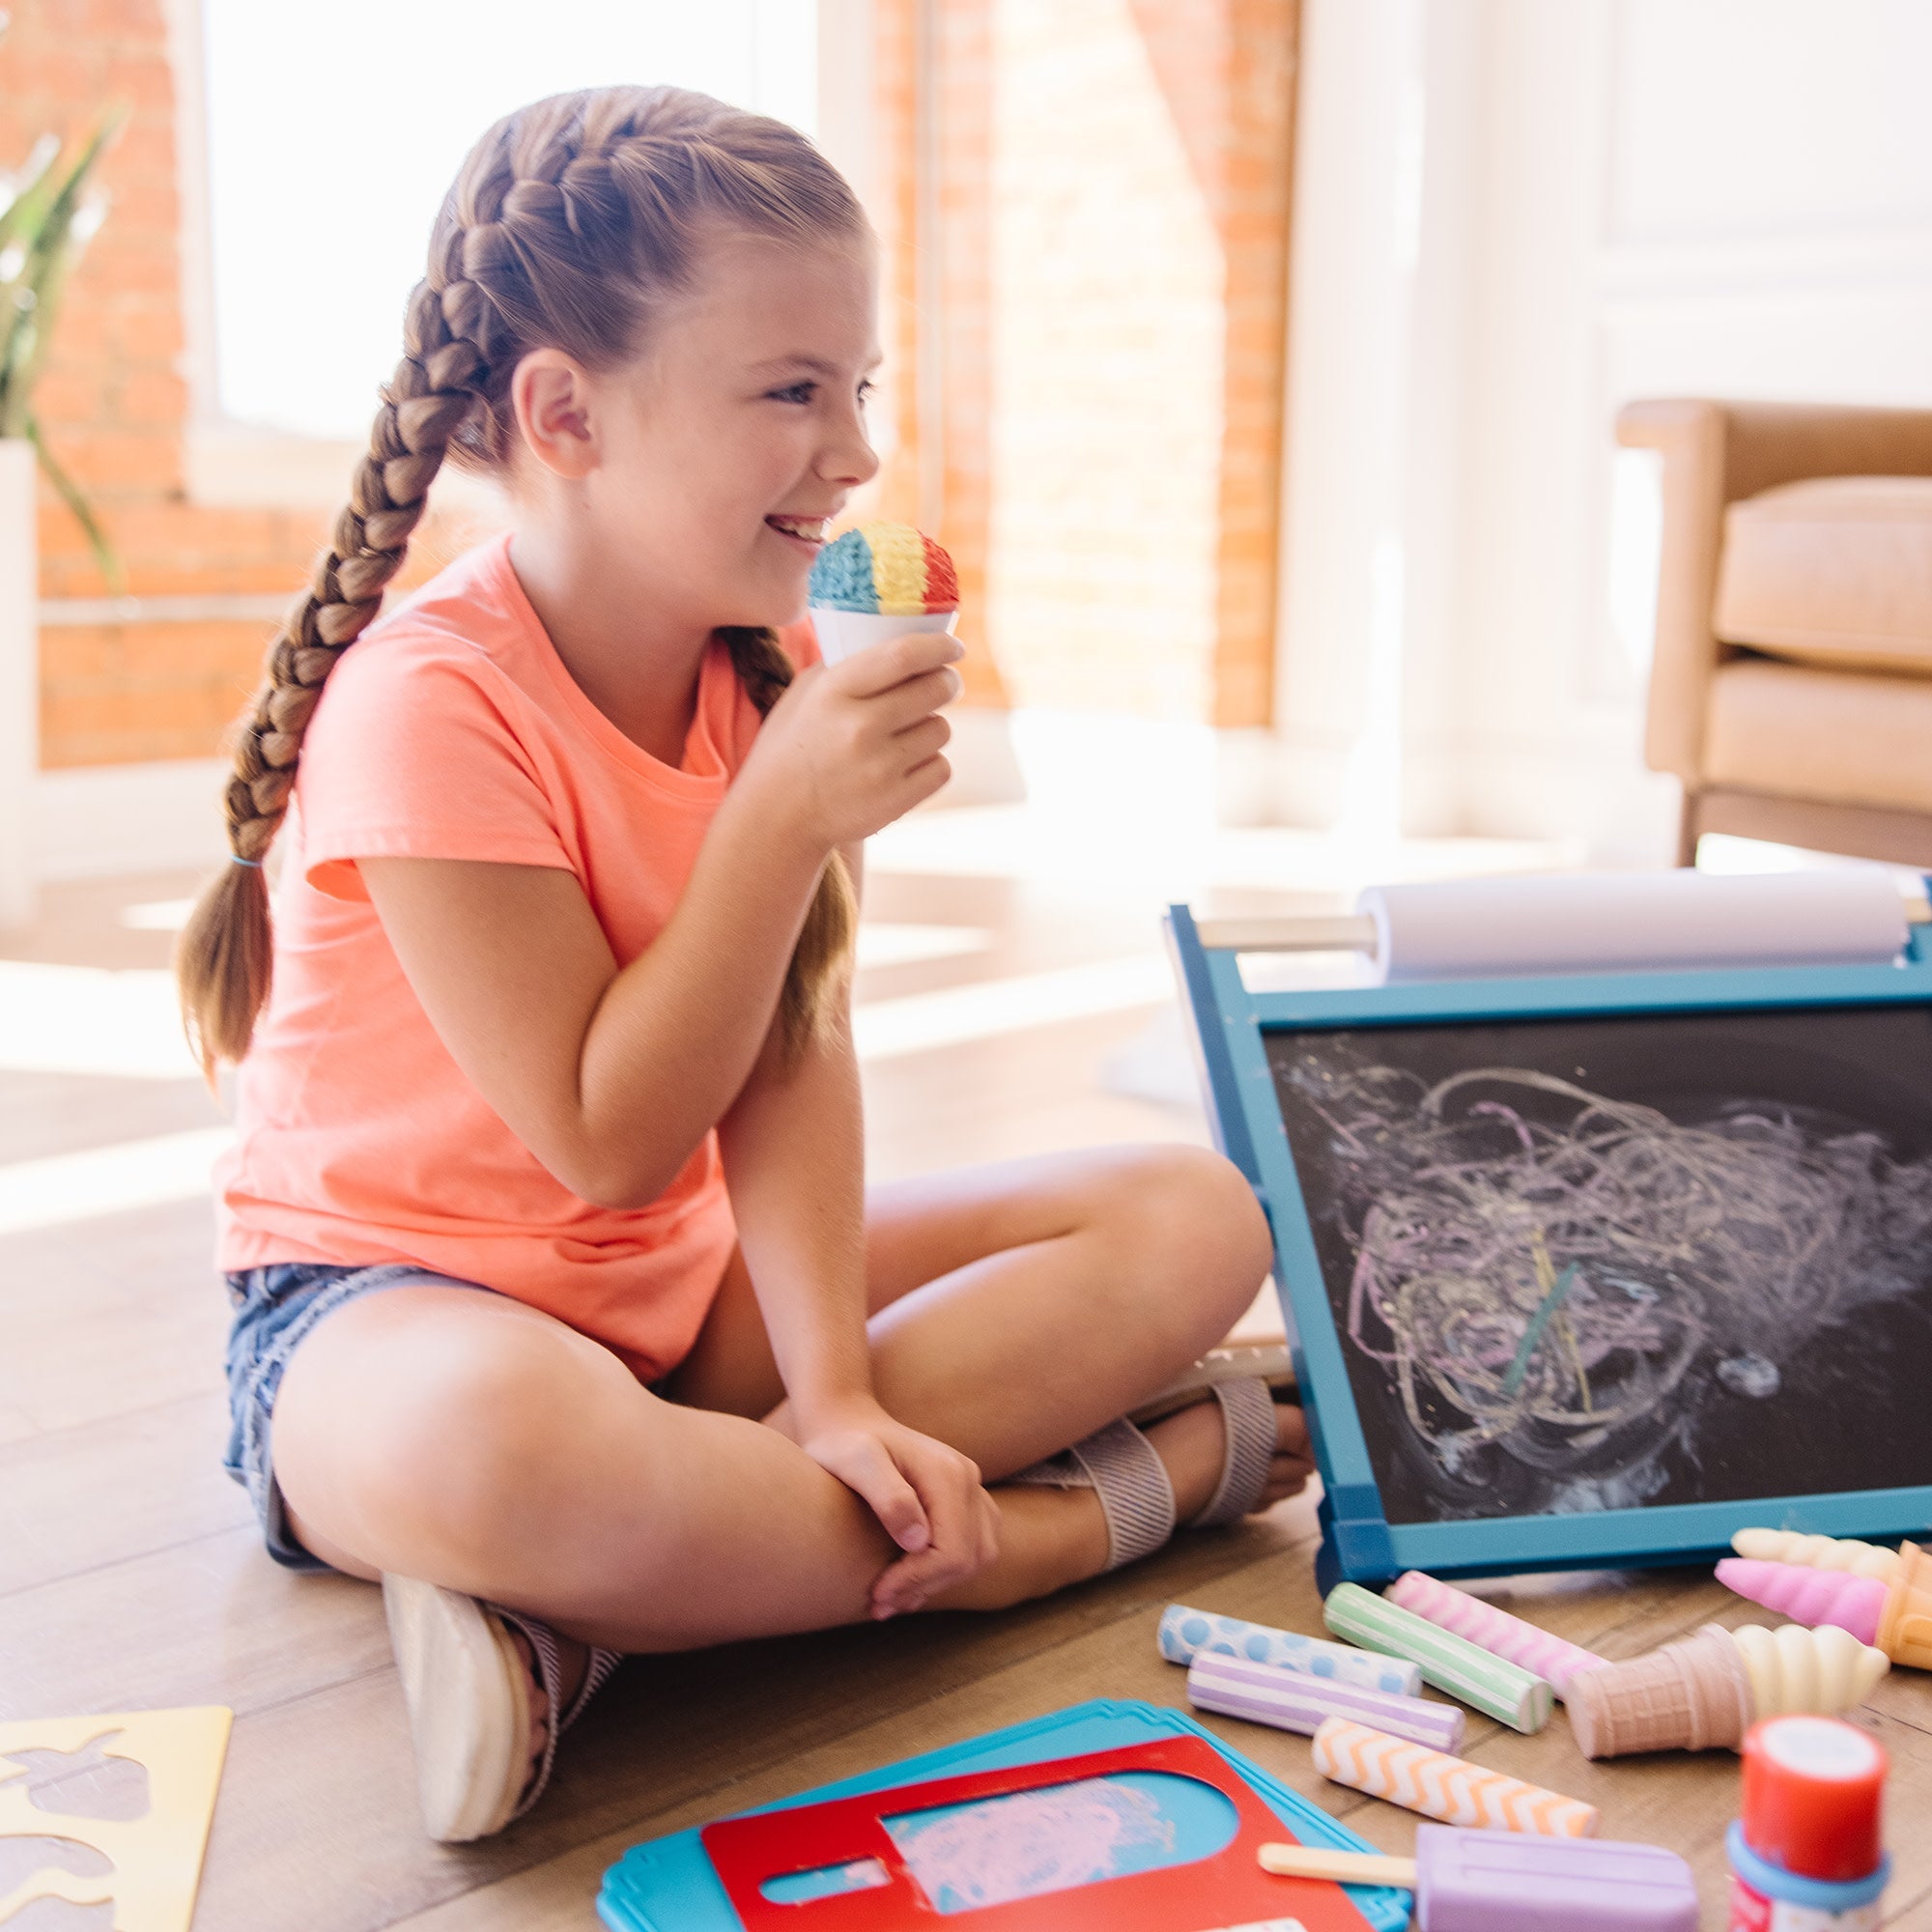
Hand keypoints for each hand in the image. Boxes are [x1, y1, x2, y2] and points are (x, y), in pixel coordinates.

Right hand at [735, 631, 963, 853]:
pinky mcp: (896, 800)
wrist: (777, 817)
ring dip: (931, 726)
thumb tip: (902, 636)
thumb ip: (848, 663)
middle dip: (947, 682)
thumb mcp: (806, 693)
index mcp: (834, 692)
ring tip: (905, 733)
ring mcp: (880, 767)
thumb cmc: (793, 746)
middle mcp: (859, 728)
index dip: (939, 646)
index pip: (904, 655)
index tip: (953, 646)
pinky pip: (941, 768)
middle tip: (942, 684)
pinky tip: (904, 764)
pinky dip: (929, 764)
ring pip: (942, 729)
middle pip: (936, 689)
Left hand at [796, 1396, 999, 1618]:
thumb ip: (889, 1498)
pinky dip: (948, 1569)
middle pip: (970, 1558)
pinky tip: (910, 1579)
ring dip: (938, 1582)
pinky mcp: (965, 1497)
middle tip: (880, 1603)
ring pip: (978, 1555)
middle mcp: (968, 1478)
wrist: (848, 1420)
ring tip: (893, 1596)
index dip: (917, 1580)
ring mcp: (971, 1487)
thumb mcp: (856, 1463)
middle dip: (926, 1586)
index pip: (952, 1551)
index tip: (878, 1593)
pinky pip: (974, 1543)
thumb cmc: (844, 1443)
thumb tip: (918, 1542)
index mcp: (948, 1474)